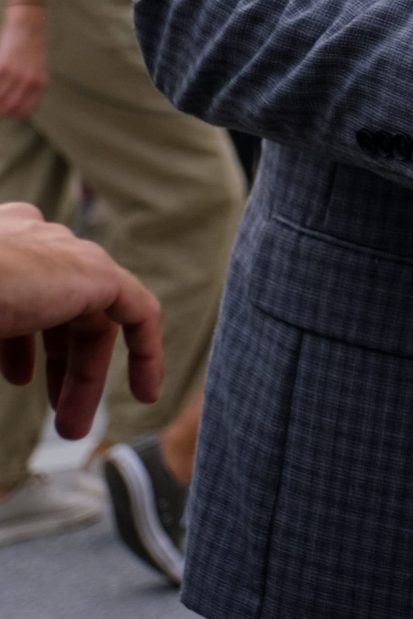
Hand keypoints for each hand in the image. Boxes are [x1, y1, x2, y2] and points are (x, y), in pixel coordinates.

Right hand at [0, 12, 44, 119]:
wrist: (28, 27)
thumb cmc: (31, 50)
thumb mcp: (37, 70)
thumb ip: (30, 87)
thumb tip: (15, 107)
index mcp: (40, 84)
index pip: (25, 112)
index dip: (12, 115)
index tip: (5, 111)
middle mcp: (29, 82)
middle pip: (9, 109)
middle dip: (0, 110)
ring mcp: (15, 74)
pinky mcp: (2, 67)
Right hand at [0, 202, 163, 439]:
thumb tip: (9, 374)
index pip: (22, 290)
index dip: (21, 341)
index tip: (20, 379)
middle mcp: (31, 239)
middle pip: (59, 310)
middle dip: (57, 369)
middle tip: (54, 419)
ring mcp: (66, 253)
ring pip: (90, 321)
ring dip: (83, 376)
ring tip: (69, 429)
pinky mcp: (97, 272)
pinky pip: (137, 312)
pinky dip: (145, 350)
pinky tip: (145, 392)